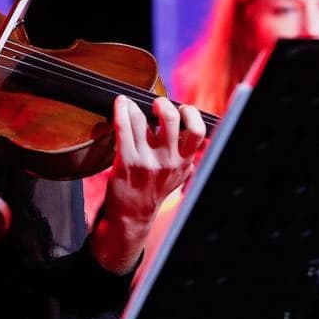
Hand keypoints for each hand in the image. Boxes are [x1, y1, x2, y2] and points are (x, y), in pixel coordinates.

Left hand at [94, 95, 206, 273]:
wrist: (133, 215)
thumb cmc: (153, 191)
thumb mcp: (178, 175)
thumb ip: (185, 155)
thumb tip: (192, 131)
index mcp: (184, 162)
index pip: (198, 132)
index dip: (191, 114)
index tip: (182, 108)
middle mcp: (168, 160)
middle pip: (171, 119)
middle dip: (163, 104)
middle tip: (156, 104)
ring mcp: (146, 161)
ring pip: (143, 120)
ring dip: (136, 106)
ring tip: (131, 104)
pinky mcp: (126, 162)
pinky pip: (124, 128)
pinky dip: (121, 111)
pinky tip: (121, 103)